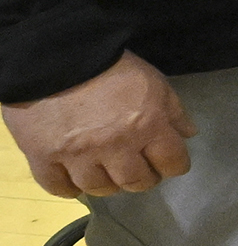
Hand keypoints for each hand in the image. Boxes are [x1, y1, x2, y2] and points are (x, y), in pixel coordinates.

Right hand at [6, 51, 192, 197]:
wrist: (53, 57)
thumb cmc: (110, 66)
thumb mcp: (152, 81)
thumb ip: (173, 110)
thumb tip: (187, 135)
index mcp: (147, 125)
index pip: (172, 162)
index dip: (174, 165)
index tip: (168, 163)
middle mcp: (114, 146)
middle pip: (136, 182)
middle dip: (142, 178)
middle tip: (138, 169)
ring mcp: (77, 155)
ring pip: (99, 188)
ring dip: (107, 183)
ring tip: (106, 172)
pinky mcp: (42, 158)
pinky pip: (59, 188)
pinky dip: (69, 188)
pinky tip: (74, 179)